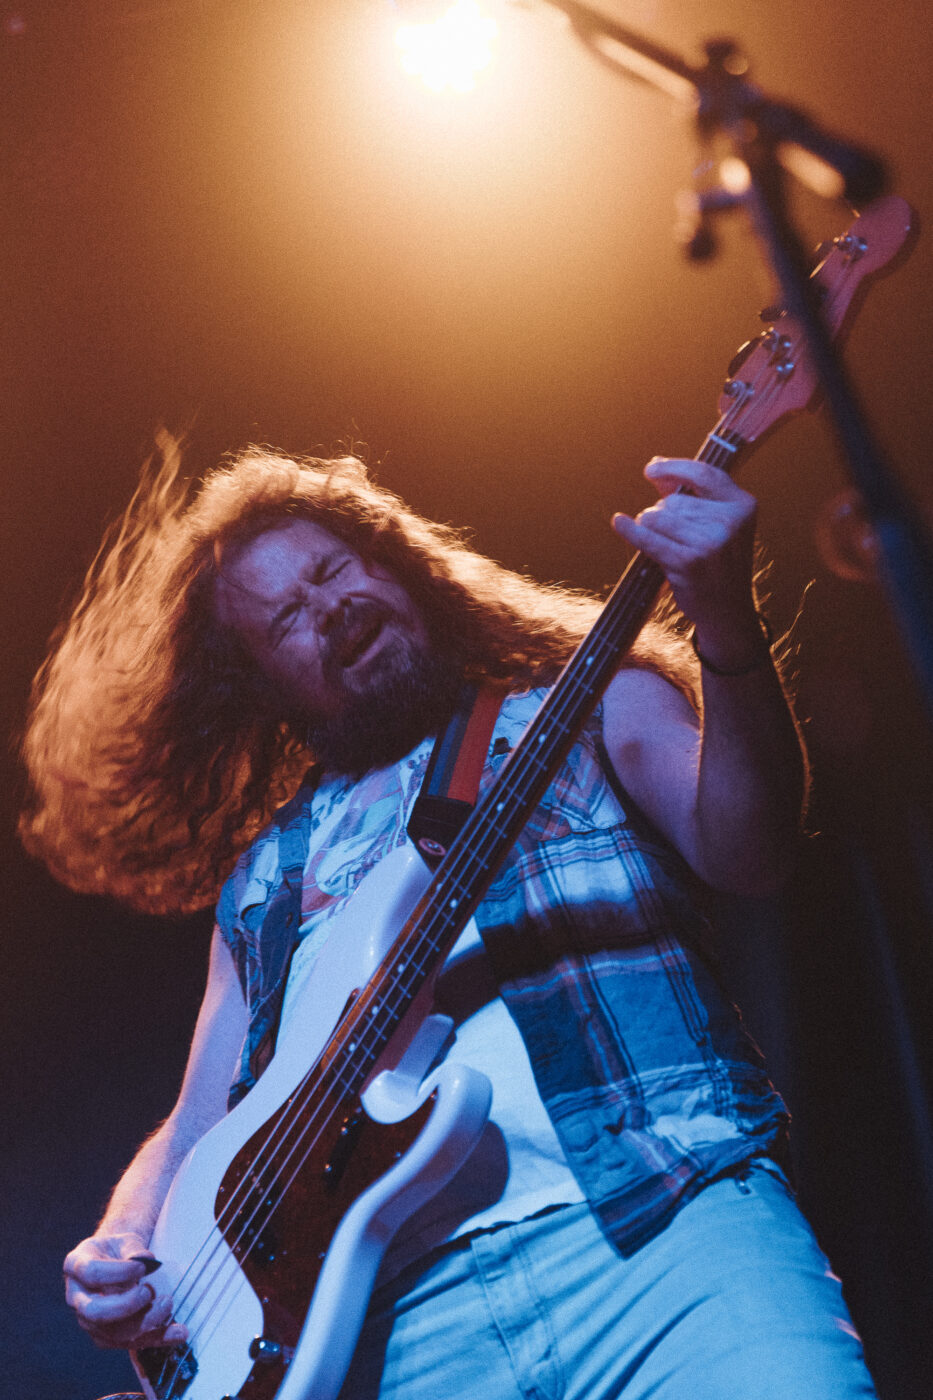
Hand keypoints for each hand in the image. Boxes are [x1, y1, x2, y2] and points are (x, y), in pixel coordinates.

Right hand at [63, 1232, 185, 1350]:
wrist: (115, 1263)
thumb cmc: (118, 1251)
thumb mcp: (124, 1241)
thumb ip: (133, 1249)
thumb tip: (147, 1260)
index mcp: (76, 1265)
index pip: (92, 1273)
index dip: (119, 1272)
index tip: (143, 1267)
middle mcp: (77, 1297)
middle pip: (95, 1312)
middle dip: (125, 1305)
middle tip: (149, 1292)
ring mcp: (89, 1320)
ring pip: (112, 1333)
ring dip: (144, 1323)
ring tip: (167, 1304)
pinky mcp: (106, 1336)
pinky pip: (130, 1343)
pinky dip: (157, 1338)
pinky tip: (178, 1333)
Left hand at [612, 457, 764, 668]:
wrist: (728, 611)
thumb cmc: (717, 564)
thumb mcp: (717, 525)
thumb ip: (690, 495)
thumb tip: (656, 467)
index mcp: (743, 505)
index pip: (703, 474)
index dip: (674, 468)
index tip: (651, 470)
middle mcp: (730, 521)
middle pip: (673, 501)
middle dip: (663, 515)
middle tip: (677, 540)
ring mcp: (711, 543)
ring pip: (657, 517)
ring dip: (652, 529)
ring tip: (668, 547)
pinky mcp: (689, 562)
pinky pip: (648, 538)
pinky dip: (630, 530)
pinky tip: (618, 522)